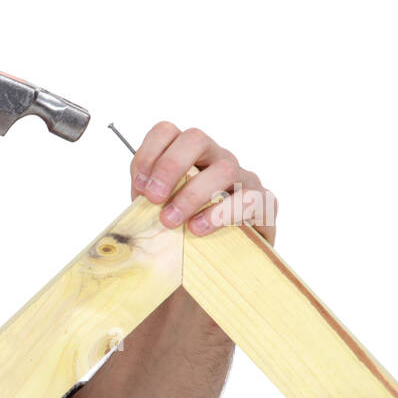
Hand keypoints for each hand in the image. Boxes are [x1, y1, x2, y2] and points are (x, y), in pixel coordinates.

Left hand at [130, 121, 277, 246]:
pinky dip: (220, 214)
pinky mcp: (265, 203)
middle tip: (153, 199)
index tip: (138, 188)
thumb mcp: (161, 216)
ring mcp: (244, 177)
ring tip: (171, 221)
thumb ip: (147, 204)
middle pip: (196, 139)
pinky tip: (199, 229)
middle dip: (170, 166)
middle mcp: (217, 159)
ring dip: (191, 195)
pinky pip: (249, 199)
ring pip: (224, 168)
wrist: (226, 265)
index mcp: (189, 158)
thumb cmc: (189, 235)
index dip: (148, 154)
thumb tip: (132, 202)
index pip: (167, 132)